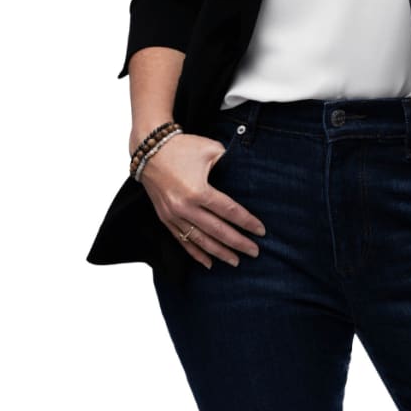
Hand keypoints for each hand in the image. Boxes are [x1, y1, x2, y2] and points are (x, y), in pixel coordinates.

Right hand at [137, 133, 266, 268]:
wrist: (150, 149)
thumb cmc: (183, 147)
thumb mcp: (210, 149)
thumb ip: (228, 165)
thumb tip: (244, 176)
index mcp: (199, 190)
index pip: (229, 211)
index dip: (247, 222)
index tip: (261, 231)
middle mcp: (185, 207)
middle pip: (217, 231)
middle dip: (238, 243)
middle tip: (255, 252)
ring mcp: (173, 215)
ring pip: (200, 241)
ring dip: (219, 252)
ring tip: (235, 261)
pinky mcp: (165, 218)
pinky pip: (182, 240)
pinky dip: (196, 253)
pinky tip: (208, 263)